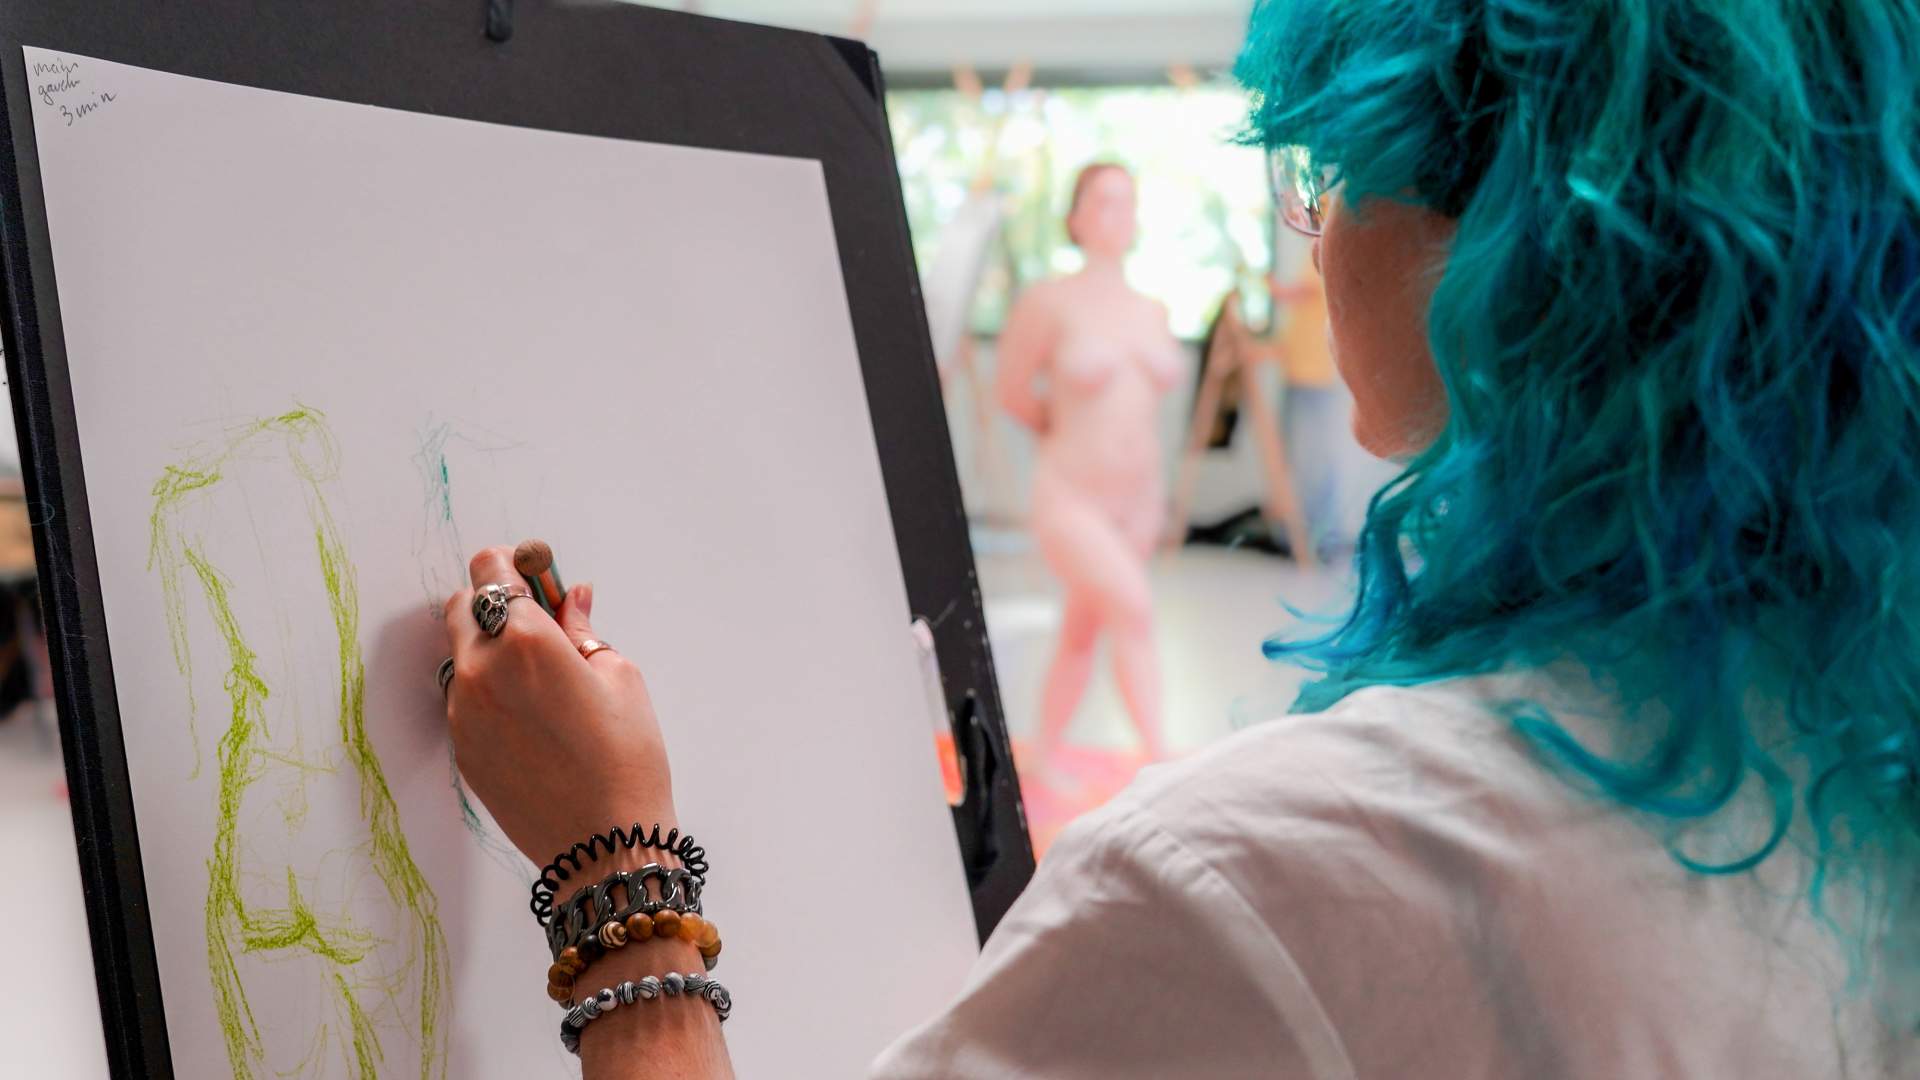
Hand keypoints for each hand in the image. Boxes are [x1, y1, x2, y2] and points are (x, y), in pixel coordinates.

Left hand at [442, 546, 674, 878]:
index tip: (529, 574)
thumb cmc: (626, 759)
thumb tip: (570, 599)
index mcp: (525, 640)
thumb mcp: (620, 677)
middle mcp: (481, 670)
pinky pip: (463, 700)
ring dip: (487, 650)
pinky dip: (486, 693)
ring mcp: (462, 712)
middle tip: (536, 625)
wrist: (604, 843)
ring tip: (536, 681)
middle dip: (493, 605)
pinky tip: (530, 719)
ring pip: (459, 655)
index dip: (511, 566)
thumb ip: (582, 630)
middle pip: (461, 607)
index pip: (491, 571)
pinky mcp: (460, 748)